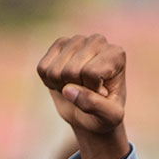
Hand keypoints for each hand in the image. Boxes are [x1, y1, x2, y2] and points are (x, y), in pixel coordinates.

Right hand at [37, 34, 129, 158]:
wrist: (92, 115)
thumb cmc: (105, 114)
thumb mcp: (110, 117)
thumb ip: (94, 105)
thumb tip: (67, 89)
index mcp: (116, 54)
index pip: (90, 73)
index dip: (92, 90)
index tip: (102, 93)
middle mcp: (97, 41)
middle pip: (71, 71)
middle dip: (76, 89)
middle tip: (88, 91)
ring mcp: (76, 41)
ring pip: (54, 70)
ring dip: (62, 86)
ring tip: (77, 87)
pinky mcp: (58, 45)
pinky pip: (42, 69)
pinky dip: (49, 82)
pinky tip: (65, 82)